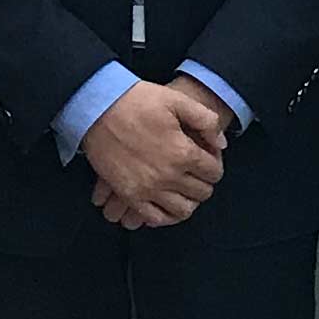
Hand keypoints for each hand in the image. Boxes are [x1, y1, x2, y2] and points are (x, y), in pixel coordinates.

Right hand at [84, 78, 226, 230]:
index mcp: (183, 152)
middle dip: (204, 183)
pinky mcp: (129, 195)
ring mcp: (148, 188)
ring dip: (188, 202)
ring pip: (182, 210)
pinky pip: (154, 218)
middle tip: (197, 174)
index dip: (215, 165)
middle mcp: (168, 175)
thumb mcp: (176, 100)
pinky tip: (166, 204)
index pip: (214, 172)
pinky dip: (165, 217)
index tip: (208, 160)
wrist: (97, 107)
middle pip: (201, 193)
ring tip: (184, 190)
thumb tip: (221, 145)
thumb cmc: (137, 100)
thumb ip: (205, 121)